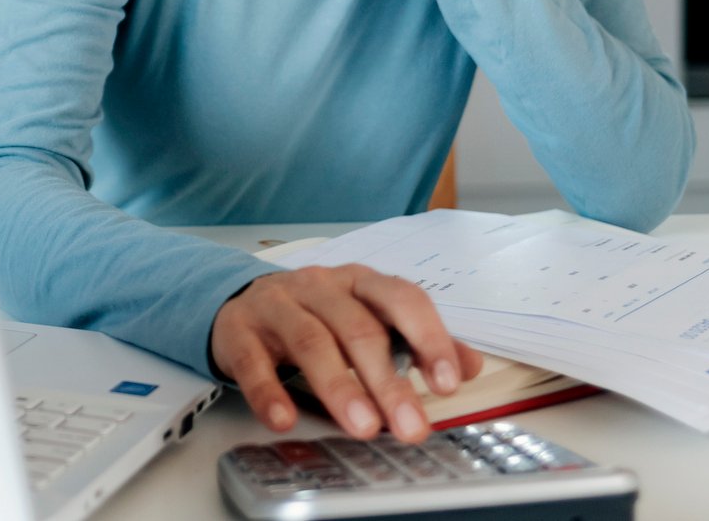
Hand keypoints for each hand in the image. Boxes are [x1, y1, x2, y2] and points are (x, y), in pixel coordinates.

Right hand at [210, 264, 484, 441]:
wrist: (240, 300)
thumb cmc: (316, 314)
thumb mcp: (368, 318)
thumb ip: (416, 342)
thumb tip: (470, 365)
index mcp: (360, 282)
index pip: (402, 300)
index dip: (427, 338)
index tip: (447, 383)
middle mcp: (320, 286)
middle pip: (358, 328)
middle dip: (387, 380)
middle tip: (409, 425)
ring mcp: (277, 305)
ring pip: (311, 340)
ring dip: (339, 387)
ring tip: (362, 426)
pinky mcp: (238, 329)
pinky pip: (252, 360)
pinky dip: (268, 391)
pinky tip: (284, 418)